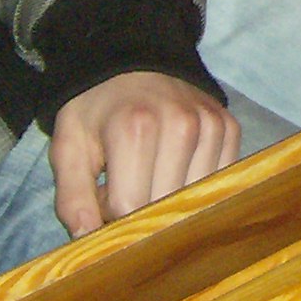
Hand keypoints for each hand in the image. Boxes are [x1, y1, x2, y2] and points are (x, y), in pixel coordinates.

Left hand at [49, 70, 239, 236]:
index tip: (104, 195)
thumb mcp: (70, 145)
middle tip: (125, 185)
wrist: (134, 59)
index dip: (112, 213)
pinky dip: (196, 187)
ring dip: (171, 199)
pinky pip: (219, 182)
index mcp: (134, 128)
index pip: (130, 207)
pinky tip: (176, 168)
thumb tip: (88, 240)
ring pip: (195, 200)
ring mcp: (210, 126)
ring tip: (150, 174)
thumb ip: (73, 196)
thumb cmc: (97, 108)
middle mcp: (181, 125)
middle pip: (165, 206)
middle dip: (142, 211)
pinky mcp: (230, 128)